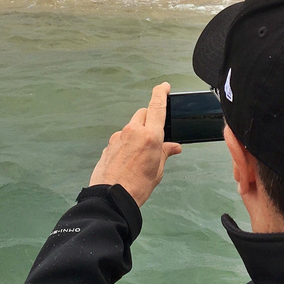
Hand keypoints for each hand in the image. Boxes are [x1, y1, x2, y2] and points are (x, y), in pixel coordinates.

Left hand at [90, 82, 181, 206]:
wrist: (111, 197)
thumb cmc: (137, 186)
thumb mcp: (157, 170)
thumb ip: (165, 153)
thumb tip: (173, 147)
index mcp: (150, 136)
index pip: (157, 106)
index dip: (161, 93)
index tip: (164, 86)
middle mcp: (133, 132)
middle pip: (143, 114)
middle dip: (150, 119)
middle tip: (156, 134)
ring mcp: (118, 137)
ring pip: (132, 126)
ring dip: (138, 132)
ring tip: (142, 153)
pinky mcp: (109, 145)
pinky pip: (122, 138)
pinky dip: (127, 143)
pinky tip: (129, 159)